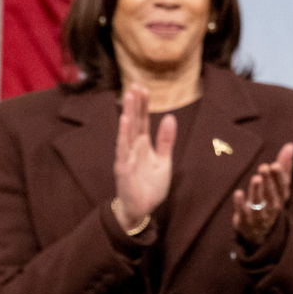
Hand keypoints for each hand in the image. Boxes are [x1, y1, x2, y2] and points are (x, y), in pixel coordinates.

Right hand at [112, 86, 173, 228]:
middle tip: (134, 84)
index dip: (143, 104)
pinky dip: (124, 136)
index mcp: (143, 145)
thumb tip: (169, 117)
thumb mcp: (163, 161)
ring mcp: (126, 158)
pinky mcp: (123, 169)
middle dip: (134, 104)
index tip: (143, 87)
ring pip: (127, 132)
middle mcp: (133, 148)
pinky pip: (123, 151)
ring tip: (129, 98)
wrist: (141, 209)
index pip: (143, 120)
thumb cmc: (150, 185)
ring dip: (128, 115)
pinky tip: (125, 123)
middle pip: (135, 122)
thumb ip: (166, 140)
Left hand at [231, 141, 292, 246]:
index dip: (279, 176)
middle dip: (268, 181)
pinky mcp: (245, 221)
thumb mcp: (279, 185)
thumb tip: (290, 145)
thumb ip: (284, 165)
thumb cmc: (271, 202)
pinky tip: (237, 193)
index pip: (282, 186)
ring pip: (258, 202)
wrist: (261, 232)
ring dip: (257, 191)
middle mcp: (272, 206)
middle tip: (264, 167)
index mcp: (281, 196)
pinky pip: (242, 212)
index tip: (276, 165)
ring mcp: (258, 215)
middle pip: (271, 193)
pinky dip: (240, 204)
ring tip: (256, 178)